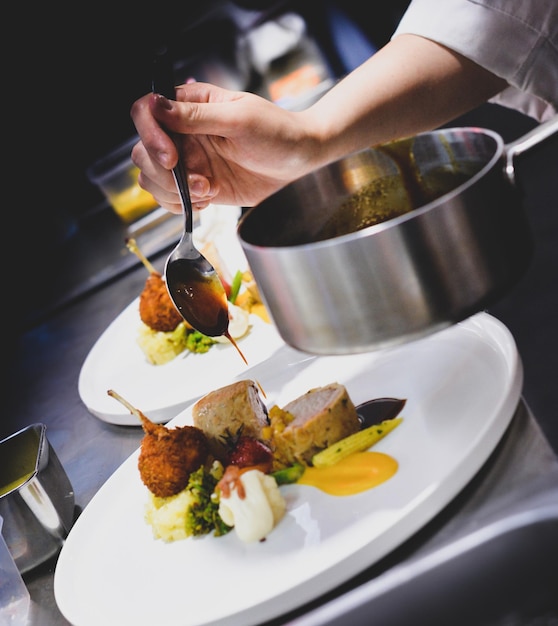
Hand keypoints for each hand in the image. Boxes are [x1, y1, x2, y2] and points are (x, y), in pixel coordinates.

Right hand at [130, 82, 318, 211]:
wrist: (298, 161)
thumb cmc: (277, 132)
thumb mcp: (239, 119)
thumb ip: (196, 117)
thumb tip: (157, 105)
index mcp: (190, 106)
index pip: (146, 113)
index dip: (150, 136)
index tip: (171, 158)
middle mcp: (183, 133)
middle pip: (144, 152)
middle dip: (164, 173)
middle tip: (198, 181)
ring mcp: (190, 161)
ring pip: (153, 179)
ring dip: (175, 192)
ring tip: (209, 190)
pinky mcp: (199, 185)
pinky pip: (171, 199)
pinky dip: (182, 205)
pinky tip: (208, 198)